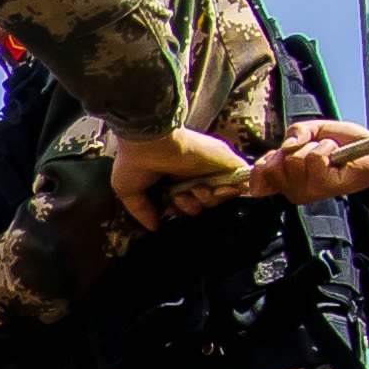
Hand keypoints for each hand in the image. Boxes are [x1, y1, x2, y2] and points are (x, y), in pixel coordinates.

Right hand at [108, 127, 250, 229]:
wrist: (148, 141)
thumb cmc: (134, 162)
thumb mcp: (128, 191)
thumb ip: (142, 211)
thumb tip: (153, 227)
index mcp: (175, 178)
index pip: (187, 203)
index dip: (180, 210)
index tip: (168, 209)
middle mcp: (194, 172)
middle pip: (205, 203)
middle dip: (192, 207)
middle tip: (179, 196)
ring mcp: (212, 167)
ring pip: (221, 197)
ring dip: (207, 201)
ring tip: (194, 189)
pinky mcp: (226, 162)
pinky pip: (240, 183)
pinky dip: (230, 191)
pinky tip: (213, 189)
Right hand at [244, 119, 368, 203]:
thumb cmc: (344, 144)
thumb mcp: (314, 130)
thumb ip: (295, 132)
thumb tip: (286, 146)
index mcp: (285, 179)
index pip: (257, 178)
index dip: (261, 165)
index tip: (277, 155)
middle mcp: (292, 189)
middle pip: (272, 167)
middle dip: (291, 149)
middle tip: (310, 148)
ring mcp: (306, 190)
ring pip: (293, 160)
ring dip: (314, 146)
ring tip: (328, 152)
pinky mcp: (323, 186)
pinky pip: (314, 159)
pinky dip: (327, 148)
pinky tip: (336, 155)